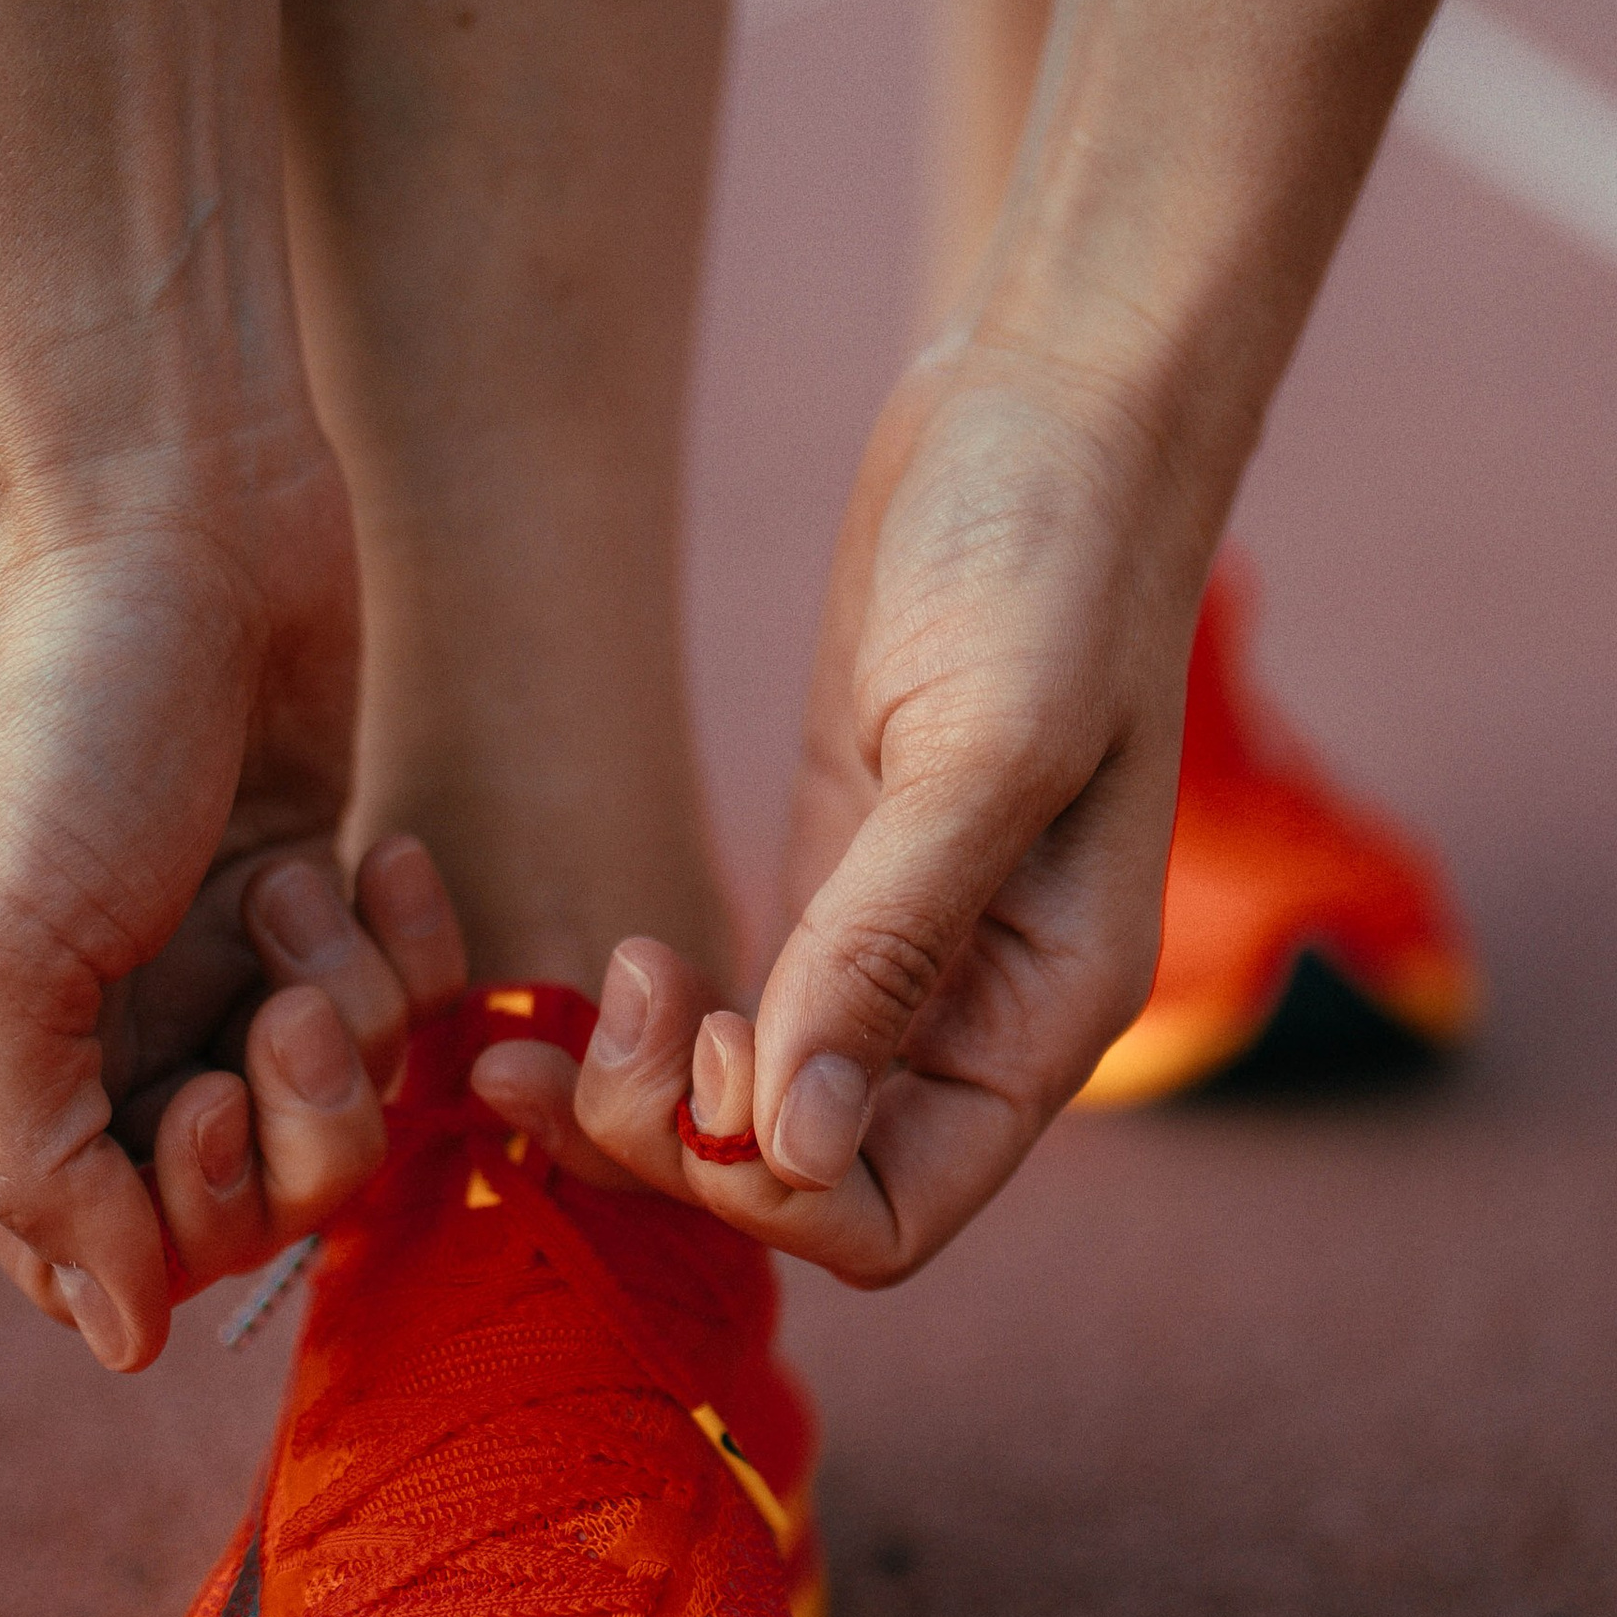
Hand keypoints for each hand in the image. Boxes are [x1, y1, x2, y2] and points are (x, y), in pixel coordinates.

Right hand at [0, 458, 466, 1369]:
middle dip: (295, 1129)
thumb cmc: (63, 718)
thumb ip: (42, 1164)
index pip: (93, 1254)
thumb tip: (115, 1338)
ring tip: (305, 900)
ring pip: (342, 1113)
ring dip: (350, 1020)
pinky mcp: (325, 894)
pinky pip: (408, 1005)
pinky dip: (412, 947)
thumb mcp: (1, 953)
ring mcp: (217, 961)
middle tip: (287, 1008)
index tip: (210, 1110)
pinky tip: (378, 854)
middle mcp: (95, 1028)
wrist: (172, 505)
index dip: (178, 1221)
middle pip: (240, 1208)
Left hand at [473, 344, 1210, 1278]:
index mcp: (1045, 1014)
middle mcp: (978, 1012)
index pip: (895, 1214)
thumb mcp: (981, 747)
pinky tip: (568, 983)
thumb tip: (790, 1142)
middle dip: (676, 1144)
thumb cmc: (1053, 555)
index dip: (768, 1191)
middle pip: (801, 1181)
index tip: (699, 1058)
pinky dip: (644, 1031)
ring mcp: (902, 949)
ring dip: (635, 1100)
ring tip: (563, 1000)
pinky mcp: (835, 876)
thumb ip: (891, 948)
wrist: (1052, 402)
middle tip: (600, 1016)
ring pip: (748, 1113)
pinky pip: (731, 1017)